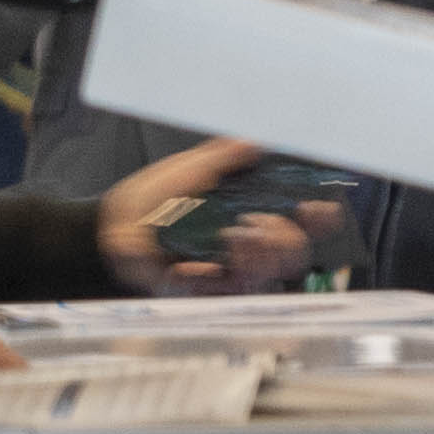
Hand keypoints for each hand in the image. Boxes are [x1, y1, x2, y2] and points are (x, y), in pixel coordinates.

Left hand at [91, 135, 320, 298]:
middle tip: (266, 224)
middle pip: (292, 254)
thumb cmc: (151, 196)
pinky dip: (227, 267)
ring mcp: (229, 271)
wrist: (113, 225)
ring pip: (268, 273)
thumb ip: (223, 157)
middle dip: (288, 240)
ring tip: (241, 233)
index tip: (319, 207)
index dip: (315, 218)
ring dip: (261, 253)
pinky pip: (233, 287)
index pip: (296, 221)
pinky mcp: (209, 291)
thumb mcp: (190, 168)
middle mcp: (246, 245)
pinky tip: (217, 251)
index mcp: (249, 212)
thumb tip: (255, 142)